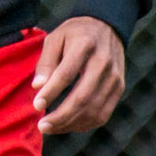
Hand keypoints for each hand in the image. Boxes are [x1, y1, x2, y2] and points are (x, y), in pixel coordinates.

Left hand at [32, 16, 125, 134]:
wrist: (107, 26)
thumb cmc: (74, 34)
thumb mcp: (55, 38)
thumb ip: (46, 61)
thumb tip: (37, 87)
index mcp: (85, 45)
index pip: (67, 74)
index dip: (51, 92)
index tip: (36, 106)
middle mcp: (103, 62)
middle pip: (82, 97)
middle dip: (60, 116)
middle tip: (42, 126)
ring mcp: (114, 77)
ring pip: (94, 110)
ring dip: (70, 124)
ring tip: (51, 128)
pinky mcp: (119, 88)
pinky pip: (103, 114)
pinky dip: (84, 124)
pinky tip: (68, 125)